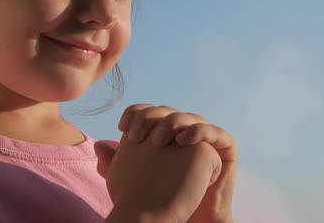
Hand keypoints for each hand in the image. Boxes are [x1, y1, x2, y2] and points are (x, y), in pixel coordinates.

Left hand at [118, 104, 237, 222]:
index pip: (150, 112)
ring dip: (173, 123)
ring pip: (190, 118)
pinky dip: (200, 131)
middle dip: (151, 117)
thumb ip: (116, 163)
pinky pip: (216, 133)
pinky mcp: (225, 148)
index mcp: (165, 132)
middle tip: (137, 135)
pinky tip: (184, 141)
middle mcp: (185, 131)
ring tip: (158, 140)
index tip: (122, 126)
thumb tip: (98, 145)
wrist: (186, 221)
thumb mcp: (133, 180)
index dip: (137, 113)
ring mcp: (206, 138)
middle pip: (169, 112)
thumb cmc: (160, 202)